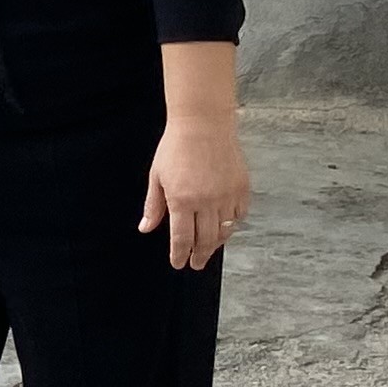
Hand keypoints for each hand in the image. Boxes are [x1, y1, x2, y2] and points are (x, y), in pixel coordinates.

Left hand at [141, 117, 252, 270]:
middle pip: (204, 240)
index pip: (181, 239)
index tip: (178, 263)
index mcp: (182, 200)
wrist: (203, 123)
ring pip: (224, 231)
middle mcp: (206, 202)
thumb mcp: (157, 176)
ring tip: (208, 249)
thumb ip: (153, 206)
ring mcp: (226, 195)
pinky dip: (232, 225)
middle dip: (199, 255)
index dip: (180, 255)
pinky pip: (239, 215)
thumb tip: (146, 228)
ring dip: (215, 244)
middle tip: (195, 264)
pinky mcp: (241, 187)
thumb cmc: (176, 147)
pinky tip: (225, 228)